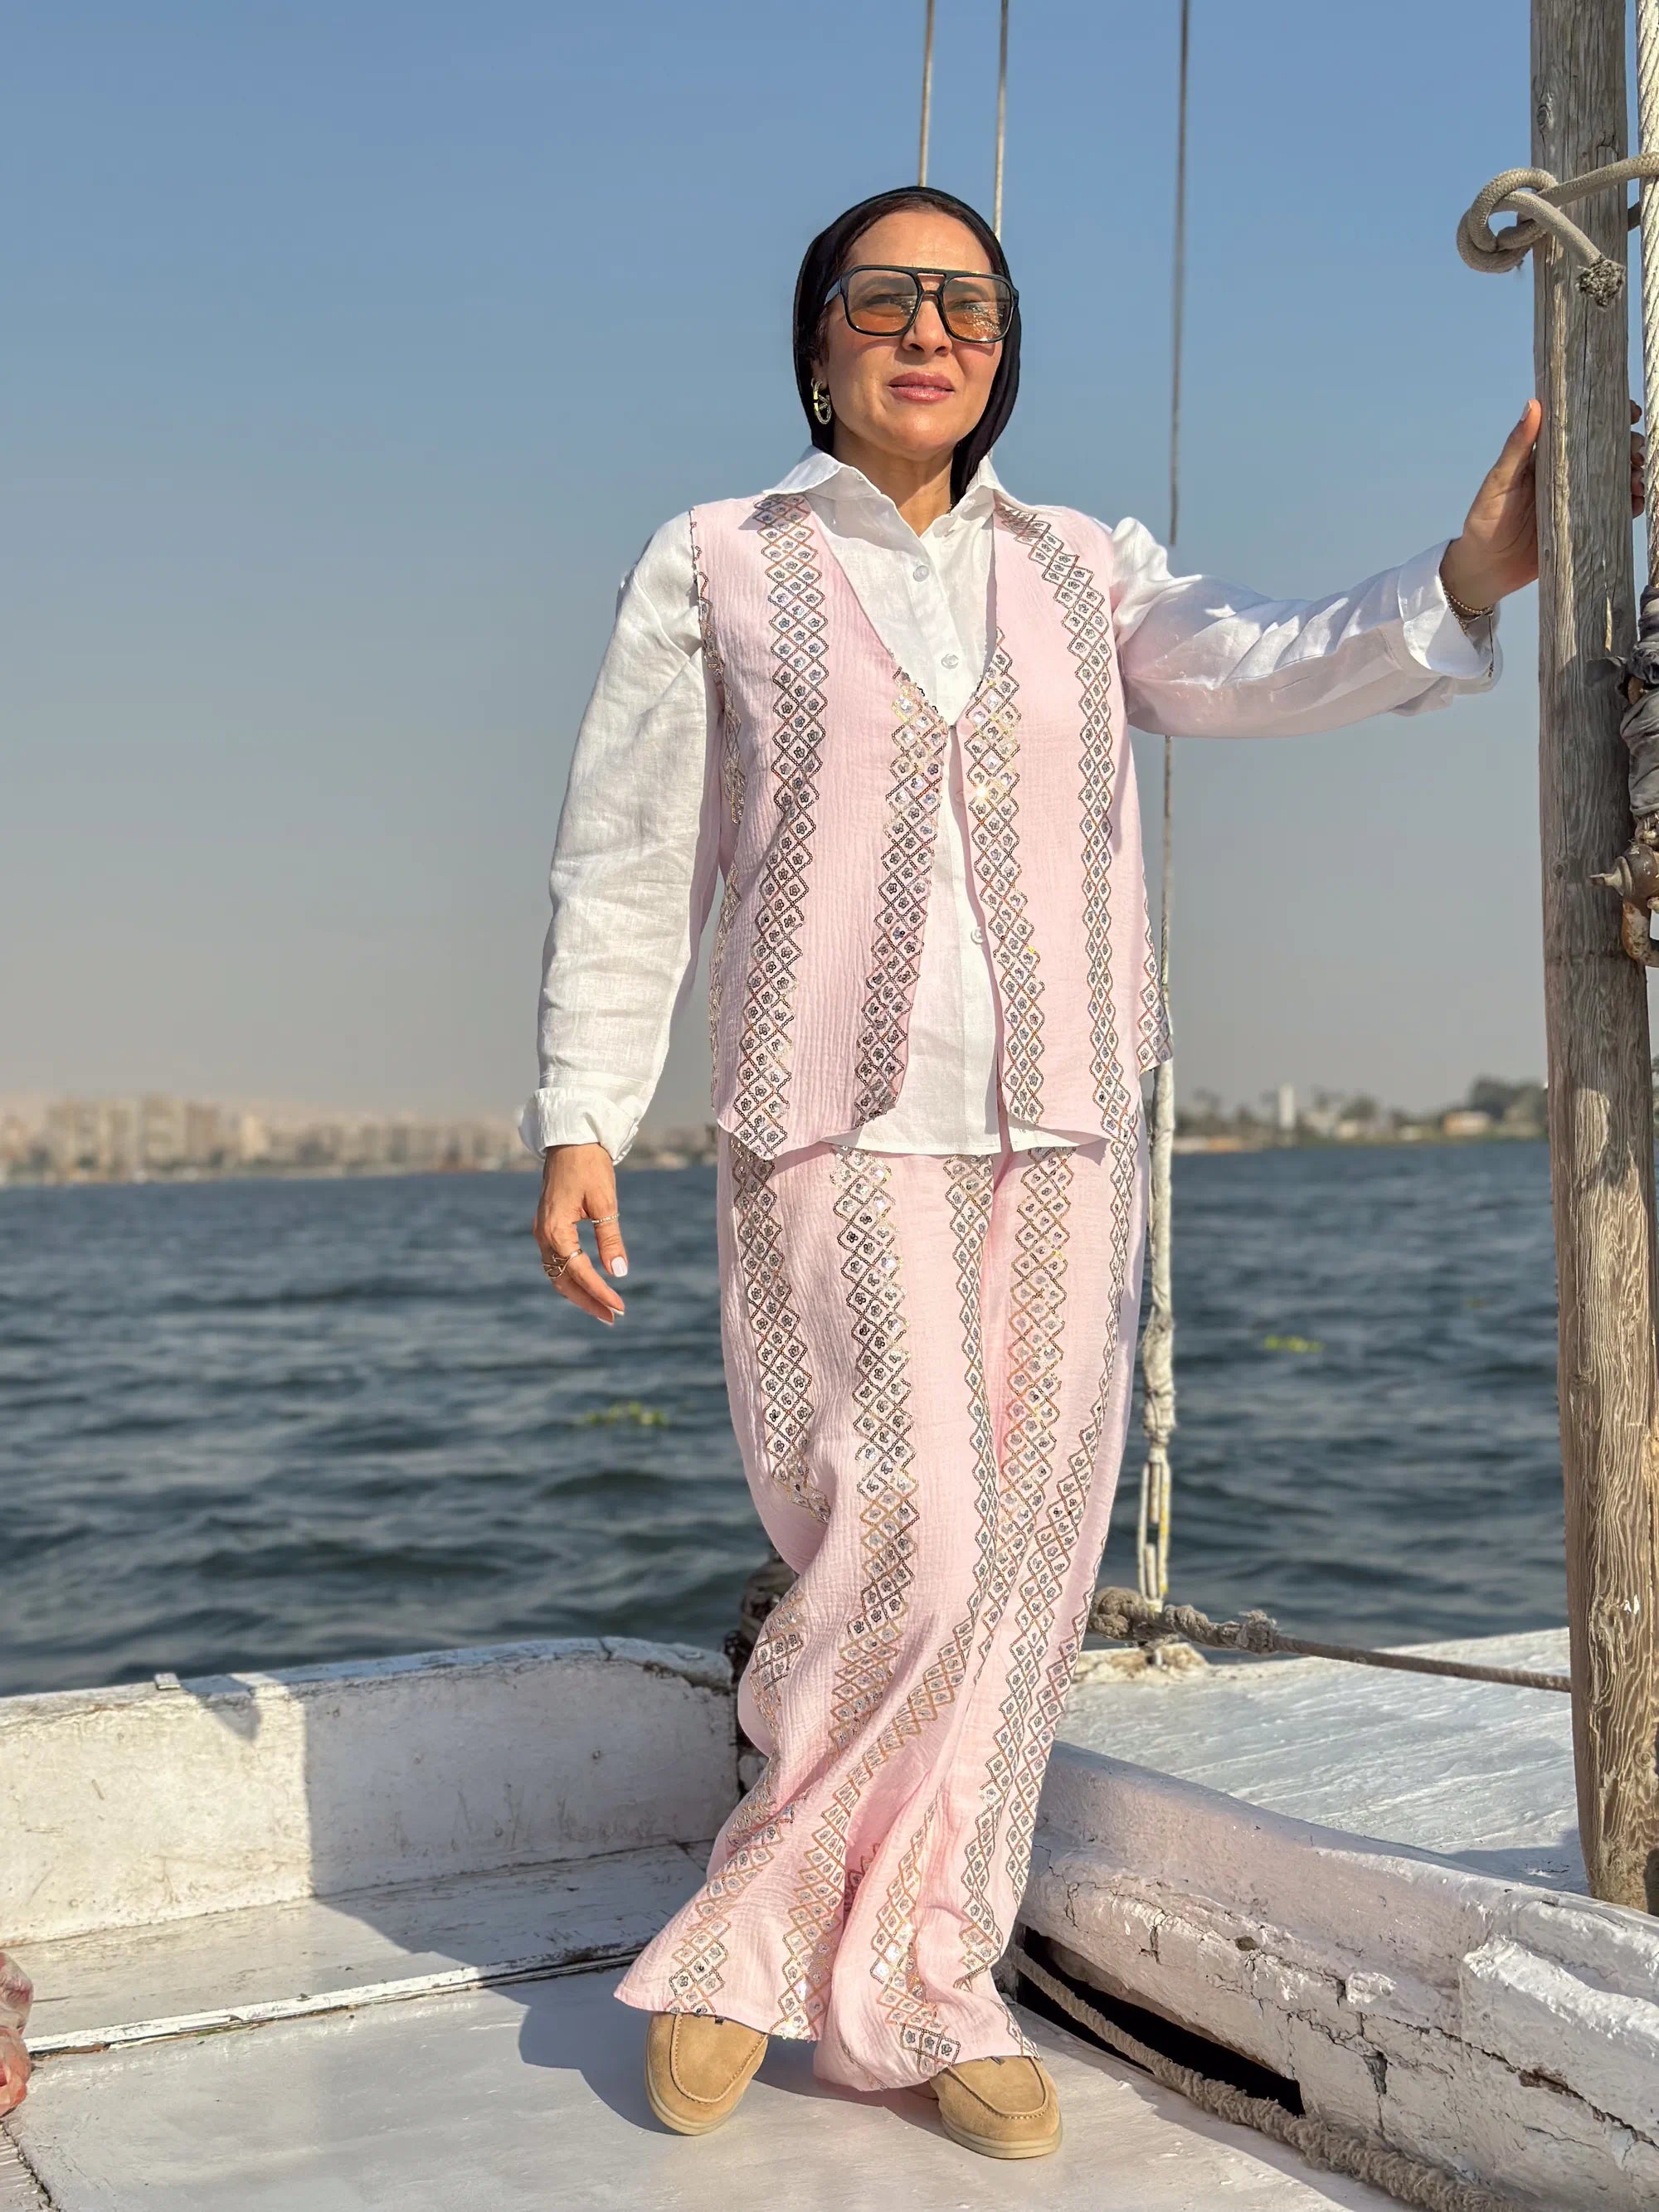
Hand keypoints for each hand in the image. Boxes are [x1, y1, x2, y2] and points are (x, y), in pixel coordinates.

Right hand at [532, 1142, 626, 1325]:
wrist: (571, 1139)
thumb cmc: (589, 1165)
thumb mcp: (605, 1201)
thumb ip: (610, 1238)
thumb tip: (619, 1272)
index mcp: (555, 1228)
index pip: (579, 1271)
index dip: (600, 1292)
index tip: (620, 1307)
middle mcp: (543, 1234)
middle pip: (562, 1280)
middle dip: (587, 1301)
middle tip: (613, 1318)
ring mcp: (542, 1231)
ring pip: (556, 1273)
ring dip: (578, 1293)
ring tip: (603, 1308)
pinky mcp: (547, 1227)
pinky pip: (556, 1261)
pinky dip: (571, 1277)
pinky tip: (589, 1285)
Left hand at [1440, 397, 1645, 610]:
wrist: (1486, 568)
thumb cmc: (1486, 520)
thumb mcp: (1500, 481)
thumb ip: (1517, 446)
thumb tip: (1533, 404)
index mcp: (1550, 457)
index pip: (1585, 428)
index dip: (1611, 417)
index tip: (1628, 412)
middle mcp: (1569, 475)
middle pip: (1610, 452)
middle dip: (1630, 446)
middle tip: (1635, 453)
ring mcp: (1579, 501)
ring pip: (1618, 479)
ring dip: (1634, 474)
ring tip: (1637, 479)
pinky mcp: (1585, 526)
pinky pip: (1615, 512)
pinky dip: (1631, 505)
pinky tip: (1636, 502)